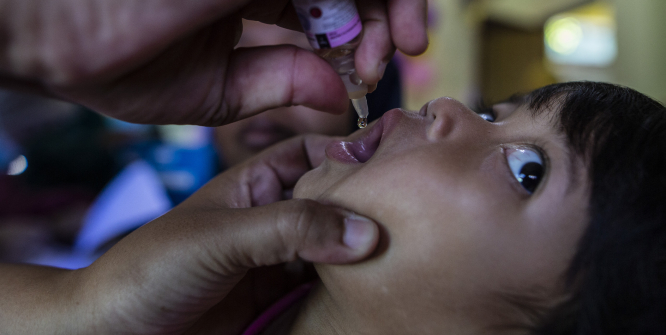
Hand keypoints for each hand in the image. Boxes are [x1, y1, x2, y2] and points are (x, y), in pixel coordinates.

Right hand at [0, 0, 427, 124]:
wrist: (51, 34)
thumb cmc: (112, 59)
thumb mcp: (214, 90)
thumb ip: (277, 84)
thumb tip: (339, 93)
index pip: (328, 5)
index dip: (362, 34)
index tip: (377, 70)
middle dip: (391, 12)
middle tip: (408, 50)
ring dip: (388, 1)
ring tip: (399, 45)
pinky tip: (371, 27)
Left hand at [0, 135, 378, 333]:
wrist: (112, 334)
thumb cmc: (147, 270)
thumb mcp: (219, 238)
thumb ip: (289, 229)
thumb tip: (364, 231)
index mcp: (255, 186)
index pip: (314, 156)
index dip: (351, 156)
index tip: (393, 168)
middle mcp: (273, 221)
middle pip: (334, 207)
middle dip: (367, 211)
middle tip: (408, 223)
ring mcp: (279, 264)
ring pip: (335, 253)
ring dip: (362, 258)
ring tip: (402, 260)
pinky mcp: (280, 304)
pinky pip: (325, 296)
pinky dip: (348, 296)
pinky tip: (370, 297)